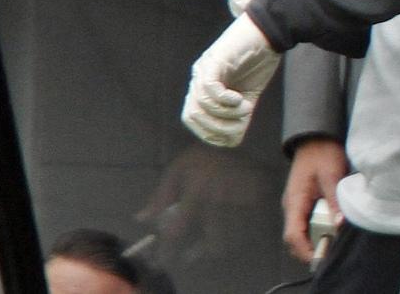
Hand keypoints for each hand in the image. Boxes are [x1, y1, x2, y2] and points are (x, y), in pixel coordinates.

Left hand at [136, 143, 273, 268]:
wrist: (238, 140)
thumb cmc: (204, 156)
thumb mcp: (177, 170)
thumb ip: (160, 197)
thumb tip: (140, 219)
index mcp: (197, 194)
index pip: (179, 232)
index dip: (170, 250)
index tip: (164, 260)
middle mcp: (220, 203)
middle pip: (213, 244)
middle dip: (200, 254)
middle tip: (190, 257)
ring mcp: (242, 204)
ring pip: (233, 239)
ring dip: (218, 247)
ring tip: (207, 246)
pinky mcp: (259, 204)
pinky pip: (248, 230)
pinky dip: (237, 237)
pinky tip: (228, 233)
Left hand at [182, 13, 281, 146]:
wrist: (271, 29)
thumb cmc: (261, 60)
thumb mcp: (248, 93)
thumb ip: (236, 113)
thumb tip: (231, 140)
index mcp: (204, 86)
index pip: (191, 118)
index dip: (210, 132)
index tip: (234, 131)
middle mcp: (199, 77)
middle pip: (191, 115)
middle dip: (215, 127)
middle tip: (239, 125)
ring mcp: (205, 68)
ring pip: (201, 105)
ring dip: (226, 115)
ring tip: (246, 109)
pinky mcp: (216, 59)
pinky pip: (210, 88)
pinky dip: (226, 100)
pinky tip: (242, 99)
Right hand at [282, 138, 346, 262]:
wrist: (316, 138)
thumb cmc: (322, 154)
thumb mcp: (332, 175)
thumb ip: (334, 200)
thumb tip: (339, 224)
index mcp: (294, 202)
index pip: (292, 235)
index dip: (305, 250)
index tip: (322, 258)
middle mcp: (292, 207)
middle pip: (295, 238)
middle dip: (310, 250)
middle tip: (331, 254)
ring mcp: (297, 205)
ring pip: (301, 232)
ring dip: (314, 241)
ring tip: (333, 245)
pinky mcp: (304, 203)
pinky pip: (307, 223)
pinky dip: (317, 231)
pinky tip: (332, 230)